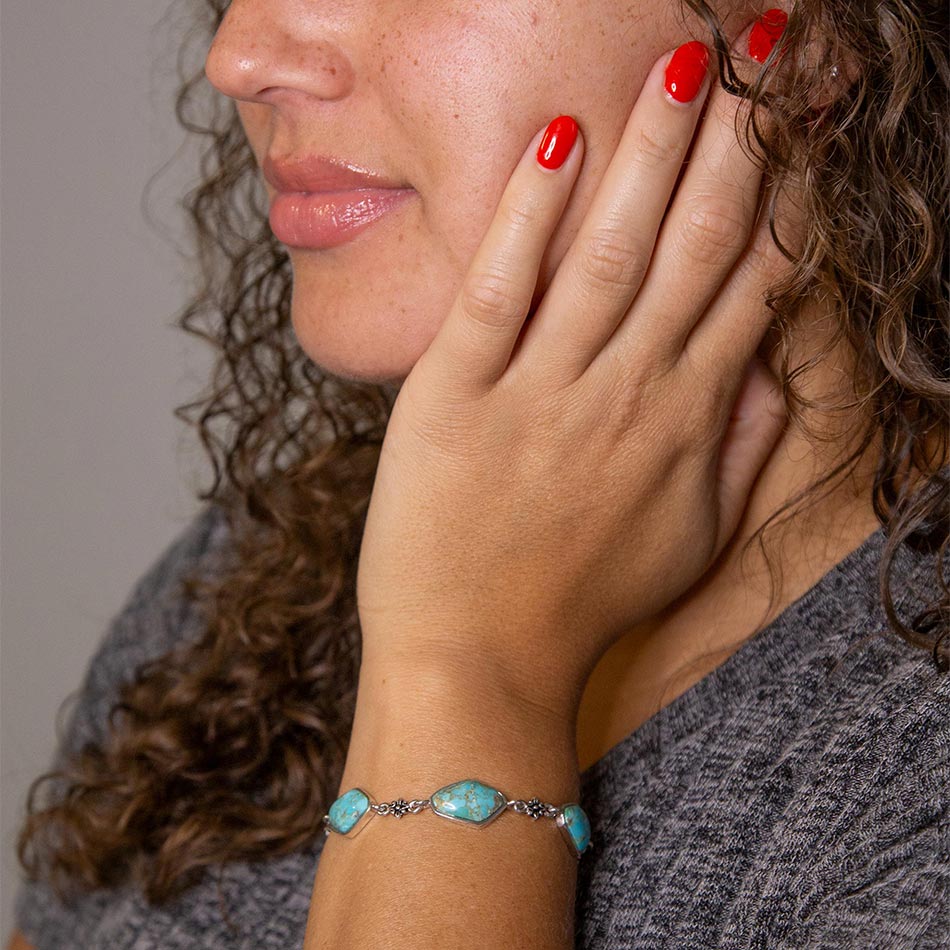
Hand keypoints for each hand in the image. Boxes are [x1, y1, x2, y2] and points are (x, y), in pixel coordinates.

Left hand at [356, 27, 793, 718]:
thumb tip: (771, 372)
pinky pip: (497, 293)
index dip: (785, 192)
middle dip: (734, 140)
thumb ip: (738, 453)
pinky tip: (554, 142)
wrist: (478, 660)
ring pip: (605, 253)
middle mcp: (623, 394)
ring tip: (684, 63)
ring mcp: (537, 394)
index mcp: (682, 422)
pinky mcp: (452, 399)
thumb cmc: (580, 604)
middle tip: (764, 48)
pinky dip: (525, 217)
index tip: (807, 121)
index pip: (749, 281)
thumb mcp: (687, 541)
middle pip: (691, 246)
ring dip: (648, 151)